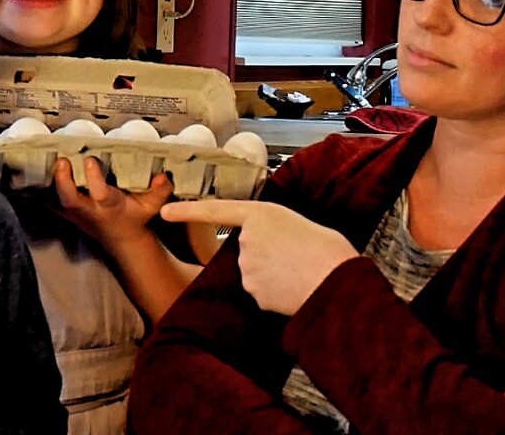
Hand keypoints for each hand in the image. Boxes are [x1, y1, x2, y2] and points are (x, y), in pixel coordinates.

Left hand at [52, 156, 170, 246]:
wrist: (121, 237)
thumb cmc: (136, 215)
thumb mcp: (153, 205)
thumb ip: (159, 191)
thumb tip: (162, 176)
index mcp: (111, 206)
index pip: (100, 193)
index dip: (93, 177)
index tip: (89, 160)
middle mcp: (91, 211)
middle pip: (71, 200)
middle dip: (63, 182)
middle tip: (62, 160)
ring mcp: (76, 214)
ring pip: (57, 202)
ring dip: (50, 183)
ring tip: (47, 160)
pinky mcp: (67, 214)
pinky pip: (50, 203)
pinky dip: (42, 190)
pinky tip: (35, 173)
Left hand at [161, 200, 357, 315]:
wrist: (338, 282)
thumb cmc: (328, 251)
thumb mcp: (297, 225)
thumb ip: (272, 231)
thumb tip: (268, 246)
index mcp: (260, 215)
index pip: (215, 211)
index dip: (187, 211)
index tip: (165, 211)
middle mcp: (247, 240)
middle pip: (245, 250)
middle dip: (264, 256)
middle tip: (294, 258)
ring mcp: (247, 268)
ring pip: (253, 274)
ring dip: (271, 275)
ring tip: (299, 272)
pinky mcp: (253, 292)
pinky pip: (261, 293)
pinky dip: (275, 294)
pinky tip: (294, 289)